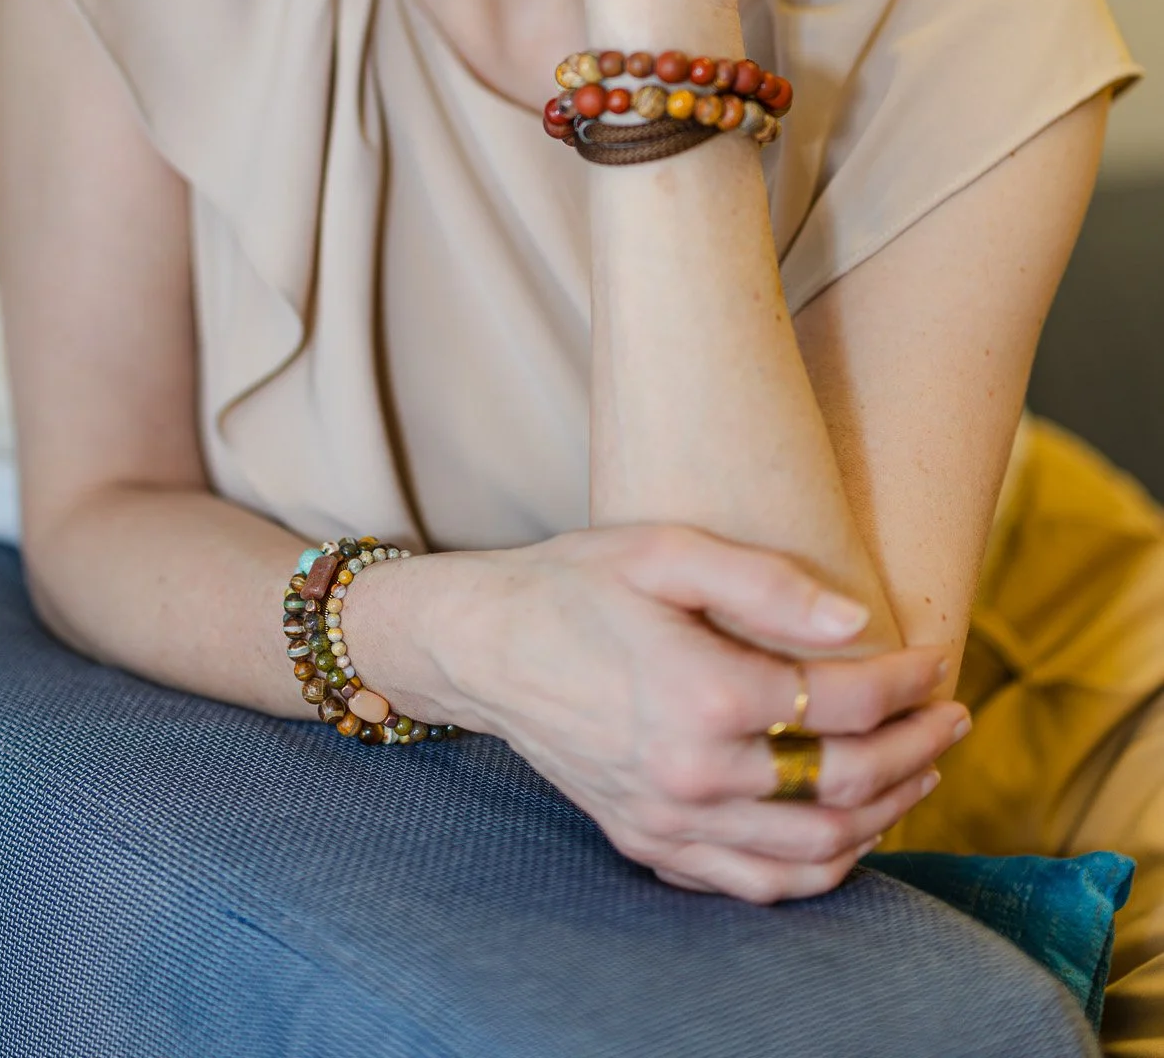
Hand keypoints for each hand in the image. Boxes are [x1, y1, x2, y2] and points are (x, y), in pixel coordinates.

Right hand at [431, 524, 966, 903]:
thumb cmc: (574, 583)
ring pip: (812, 852)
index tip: (937, 658)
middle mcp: (691, 772)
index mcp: (702, 693)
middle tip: (953, 716)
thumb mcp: (666, 550)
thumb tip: (860, 617)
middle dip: (916, 750)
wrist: (482, 644)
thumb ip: (766, 581)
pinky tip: (847, 830)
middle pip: (843, 783)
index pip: (843, 701)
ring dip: (884, 815)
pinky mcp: (648, 842)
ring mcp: (669, 819)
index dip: (908, 681)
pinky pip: (755, 885)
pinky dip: (818, 870)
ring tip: (919, 770)